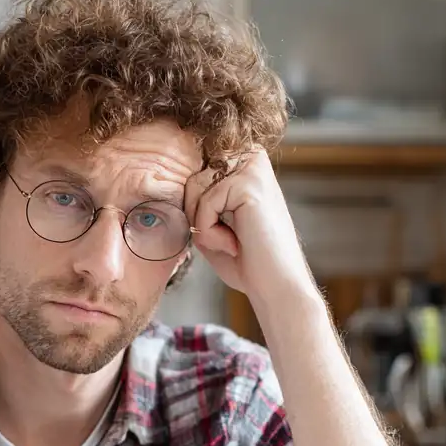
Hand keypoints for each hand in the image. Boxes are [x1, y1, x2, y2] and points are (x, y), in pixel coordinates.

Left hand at [184, 147, 314, 302]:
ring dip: (204, 227)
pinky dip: (210, 234)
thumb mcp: (214, 222)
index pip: (195, 176)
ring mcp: (252, 168)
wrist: (276, 286)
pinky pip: (204, 206)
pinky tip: (234, 245)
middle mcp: (251, 158)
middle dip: (198, 219)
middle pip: (192, 181)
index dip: (197, 212)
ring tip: (232, 243)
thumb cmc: (248, 261)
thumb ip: (197, 199)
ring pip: (194, 190)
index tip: (225, 233)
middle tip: (227, 241)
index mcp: (246, 163)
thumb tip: (170, 185)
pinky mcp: (248, 184)